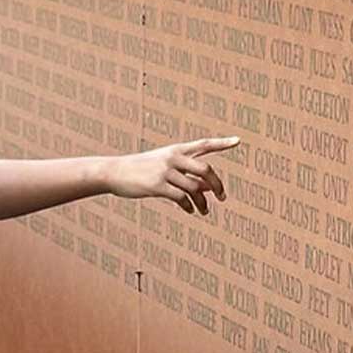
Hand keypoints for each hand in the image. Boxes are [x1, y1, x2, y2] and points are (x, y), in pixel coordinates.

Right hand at [103, 137, 236, 214]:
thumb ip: (187, 175)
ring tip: (204, 211)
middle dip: (217, 185)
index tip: (238, 140)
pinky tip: (189, 211)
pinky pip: (181, 198)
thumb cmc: (142, 170)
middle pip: (205, 170)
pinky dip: (188, 207)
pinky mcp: (157, 186)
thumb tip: (209, 188)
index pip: (203, 144)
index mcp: (176, 150)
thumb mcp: (165, 167)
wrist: (114, 172)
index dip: (221, 143)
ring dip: (203, 202)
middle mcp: (173, 158)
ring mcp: (165, 171)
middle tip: (223, 197)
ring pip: (194, 188)